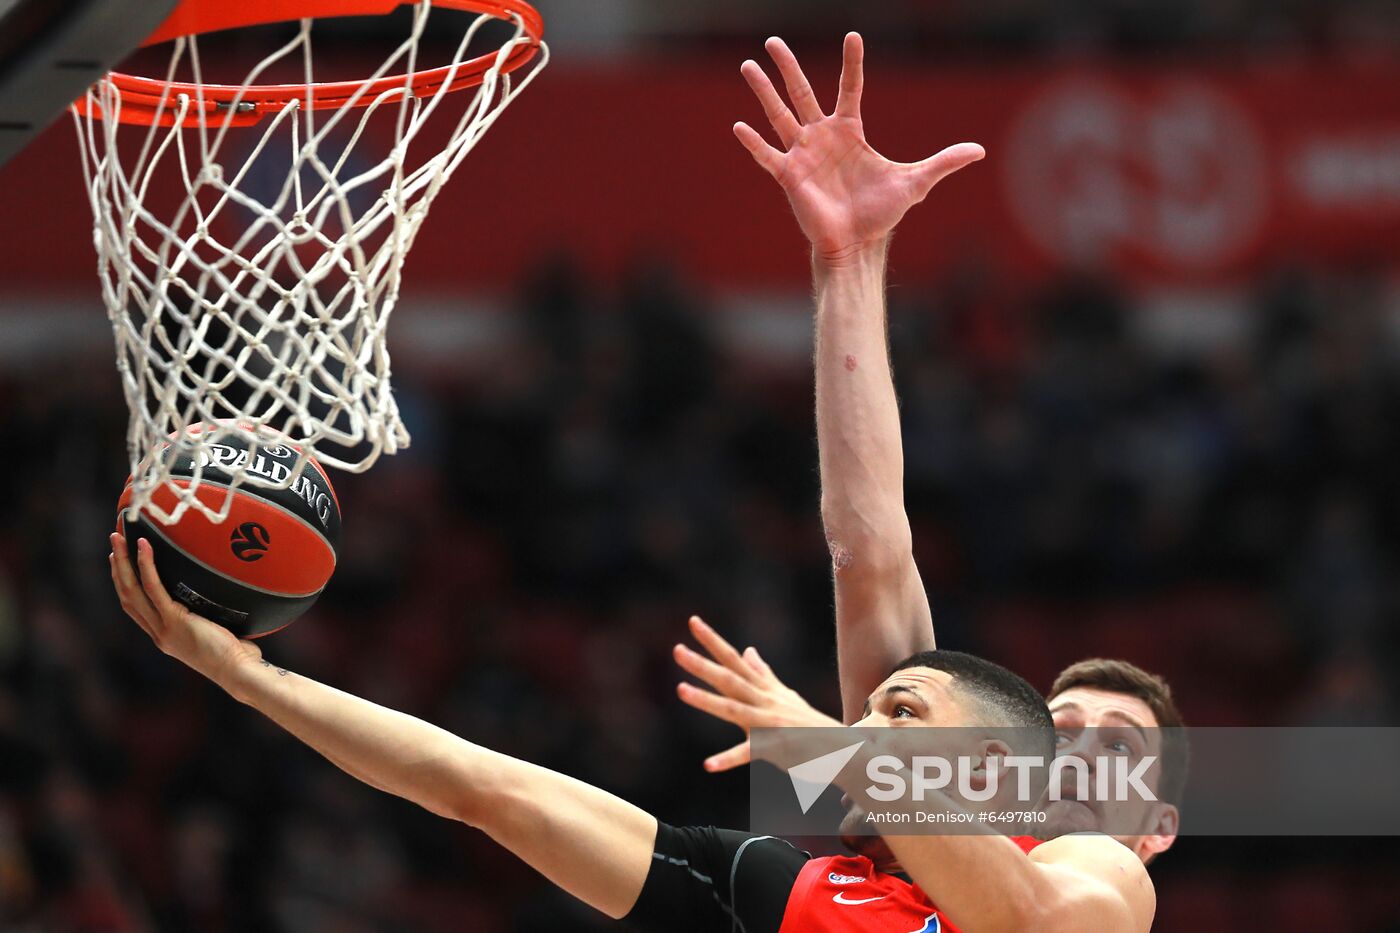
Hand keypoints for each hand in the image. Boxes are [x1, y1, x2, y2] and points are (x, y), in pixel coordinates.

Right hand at [109, 532, 263, 686]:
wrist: (239, 672)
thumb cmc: (238, 654)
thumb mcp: (217, 631)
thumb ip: (211, 615)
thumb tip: (225, 592)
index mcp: (165, 636)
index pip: (136, 608)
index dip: (126, 584)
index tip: (121, 562)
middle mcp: (159, 633)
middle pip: (127, 596)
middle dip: (118, 568)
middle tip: (115, 541)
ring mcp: (164, 628)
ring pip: (133, 590)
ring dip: (123, 562)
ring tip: (119, 537)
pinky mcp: (175, 621)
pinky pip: (154, 588)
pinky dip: (147, 565)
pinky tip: (143, 546)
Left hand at [674, 616, 841, 771]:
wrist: (841, 748)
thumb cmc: (809, 723)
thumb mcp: (784, 694)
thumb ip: (763, 674)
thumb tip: (747, 650)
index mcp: (763, 689)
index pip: (734, 660)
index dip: (712, 641)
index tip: (692, 622)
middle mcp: (764, 701)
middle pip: (729, 679)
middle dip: (702, 664)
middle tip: (676, 650)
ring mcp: (768, 723)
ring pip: (733, 709)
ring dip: (706, 700)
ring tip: (680, 690)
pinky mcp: (774, 749)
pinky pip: (748, 753)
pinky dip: (728, 759)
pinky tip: (708, 765)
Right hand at [735, 34, 983, 264]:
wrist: (856, 244)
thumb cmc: (880, 214)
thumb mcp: (916, 184)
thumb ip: (943, 163)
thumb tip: (979, 150)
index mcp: (850, 132)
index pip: (851, 88)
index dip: (853, 63)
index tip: (853, 35)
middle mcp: (822, 137)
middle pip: (802, 93)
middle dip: (789, 67)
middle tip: (774, 41)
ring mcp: (803, 154)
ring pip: (779, 115)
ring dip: (763, 91)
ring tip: (748, 65)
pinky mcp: (789, 176)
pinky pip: (768, 155)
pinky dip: (754, 143)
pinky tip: (738, 125)